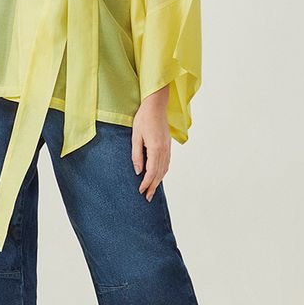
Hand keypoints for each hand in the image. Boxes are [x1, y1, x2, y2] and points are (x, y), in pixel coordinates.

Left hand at [131, 86, 170, 200]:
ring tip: (153, 190)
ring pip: (164, 169)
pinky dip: (162, 172)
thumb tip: (138, 171)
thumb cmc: (143, 118)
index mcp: (155, 148)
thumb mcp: (135, 137)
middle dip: (153, 187)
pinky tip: (158, 176)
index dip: (146, 183)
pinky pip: (167, 163)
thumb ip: (137, 155)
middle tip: (148, 198)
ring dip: (158, 181)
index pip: (151, 171)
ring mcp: (167, 148)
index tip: (141, 192)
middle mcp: (164, 150)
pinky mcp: (168, 145)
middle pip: (159, 173)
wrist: (156, 106)